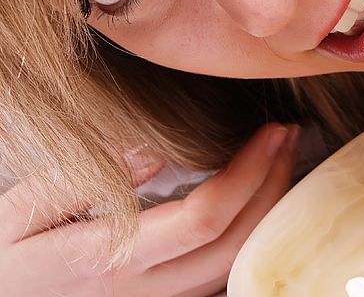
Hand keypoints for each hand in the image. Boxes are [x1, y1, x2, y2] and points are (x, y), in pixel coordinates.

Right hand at [0, 123, 299, 296]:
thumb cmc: (7, 254)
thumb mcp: (23, 208)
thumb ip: (85, 180)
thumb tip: (153, 149)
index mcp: (109, 258)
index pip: (203, 218)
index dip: (248, 172)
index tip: (271, 130)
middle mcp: (141, 291)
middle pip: (235, 243)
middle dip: (273, 184)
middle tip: (288, 135)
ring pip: (235, 263)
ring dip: (270, 209)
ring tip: (283, 158)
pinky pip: (221, 274)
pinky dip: (251, 233)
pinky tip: (259, 198)